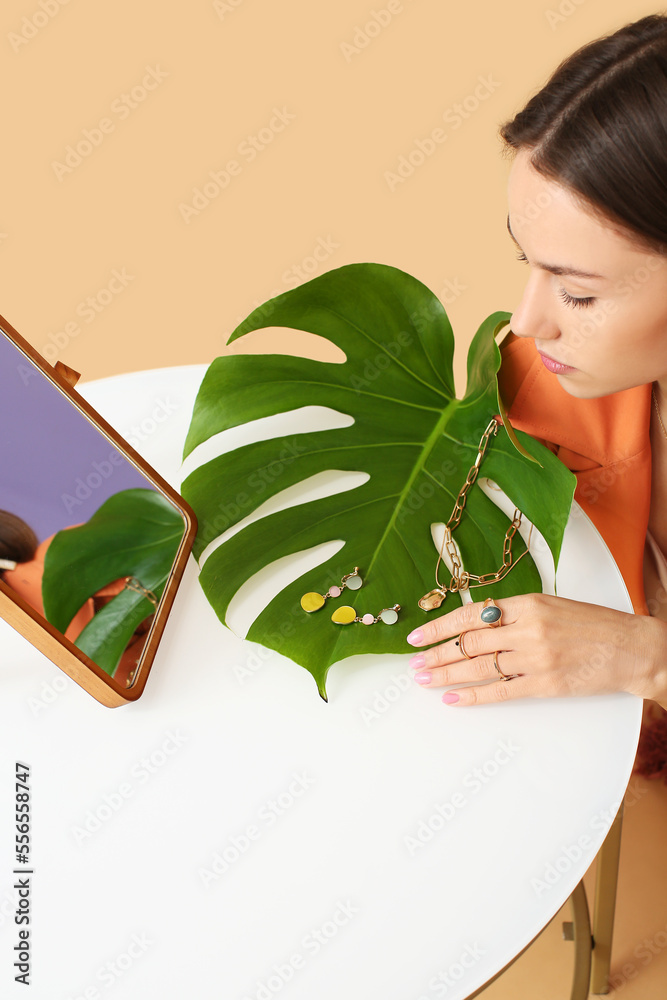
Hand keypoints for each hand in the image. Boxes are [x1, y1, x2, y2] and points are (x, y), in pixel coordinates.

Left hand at [405, 593, 659, 705]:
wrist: (629, 648)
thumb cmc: (590, 625)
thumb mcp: (549, 605)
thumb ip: (513, 613)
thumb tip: (474, 622)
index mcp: (526, 604)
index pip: (471, 614)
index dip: (439, 626)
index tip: (416, 636)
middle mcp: (527, 629)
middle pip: (469, 643)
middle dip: (436, 653)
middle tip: (413, 663)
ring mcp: (535, 658)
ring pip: (479, 667)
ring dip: (447, 675)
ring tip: (424, 679)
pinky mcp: (545, 684)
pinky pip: (501, 692)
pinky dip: (473, 696)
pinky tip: (453, 699)